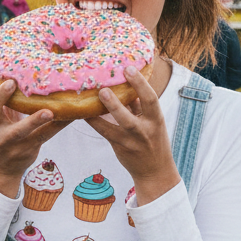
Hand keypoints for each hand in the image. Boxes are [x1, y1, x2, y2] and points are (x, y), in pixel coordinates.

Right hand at [0, 80, 69, 196]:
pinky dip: (60, 125)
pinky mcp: (32, 150)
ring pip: (39, 136)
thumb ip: (4, 102)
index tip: (12, 82)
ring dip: (54, 125)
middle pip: (19, 131)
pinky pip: (47, 136)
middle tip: (49, 112)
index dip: (0, 96)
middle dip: (33, 121)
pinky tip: (72, 115)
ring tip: (70, 113)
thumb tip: (13, 73)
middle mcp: (5, 137)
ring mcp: (20, 147)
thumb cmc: (1, 133)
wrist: (0, 168)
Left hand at [85, 66, 179, 204]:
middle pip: (131, 114)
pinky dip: (94, 121)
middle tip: (105, 87)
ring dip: (104, 111)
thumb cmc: (153, 141)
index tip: (129, 68)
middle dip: (118, 101)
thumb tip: (128, 84)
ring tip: (93, 96)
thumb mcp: (153, 122)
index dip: (140, 83)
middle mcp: (145, 130)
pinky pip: (105, 132)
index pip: (150, 99)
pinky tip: (83, 112)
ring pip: (116, 125)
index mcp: (157, 120)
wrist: (155, 172)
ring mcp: (132, 140)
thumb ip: (140, 106)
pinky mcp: (120, 147)